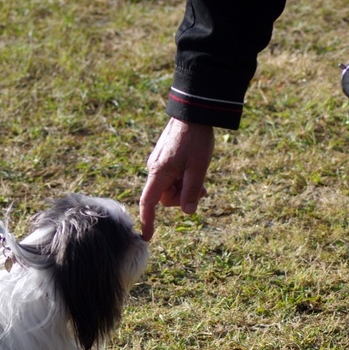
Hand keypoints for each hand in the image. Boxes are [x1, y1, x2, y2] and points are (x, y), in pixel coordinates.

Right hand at [139, 118, 214, 240]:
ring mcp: (159, 163)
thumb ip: (191, 191)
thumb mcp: (198, 168)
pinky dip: (183, 179)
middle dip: (182, 198)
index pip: (148, 203)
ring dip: (185, 188)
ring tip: (201, 178)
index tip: (147, 236)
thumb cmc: (196, 139)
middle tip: (202, 190)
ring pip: (170, 187)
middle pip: (165, 197)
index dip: (147, 220)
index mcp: (159, 173)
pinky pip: (172, 177)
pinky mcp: (165, 158)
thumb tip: (187, 212)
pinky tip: (195, 169)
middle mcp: (155, 169)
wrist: (193, 112)